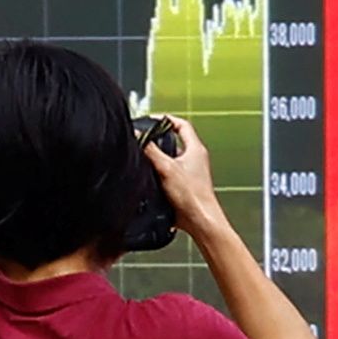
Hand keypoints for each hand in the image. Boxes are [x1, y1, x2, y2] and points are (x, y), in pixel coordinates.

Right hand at [145, 116, 226, 237]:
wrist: (199, 219)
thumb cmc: (192, 195)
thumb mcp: (166, 168)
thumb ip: (151, 150)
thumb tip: (138, 136)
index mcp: (195, 149)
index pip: (182, 125)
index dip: (168, 119)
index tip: (154, 119)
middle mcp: (194, 159)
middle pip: (174, 142)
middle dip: (158, 141)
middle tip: (144, 140)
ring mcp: (189, 173)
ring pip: (169, 159)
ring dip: (156, 159)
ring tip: (144, 160)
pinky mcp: (182, 186)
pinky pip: (167, 174)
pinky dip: (157, 174)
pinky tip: (148, 179)